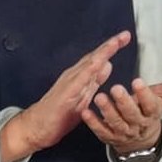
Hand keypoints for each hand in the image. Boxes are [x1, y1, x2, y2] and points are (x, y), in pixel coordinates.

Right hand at [1, 33, 128, 161]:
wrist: (36, 127)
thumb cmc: (59, 114)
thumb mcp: (83, 96)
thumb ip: (94, 81)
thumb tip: (107, 66)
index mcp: (80, 77)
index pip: (98, 59)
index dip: (111, 48)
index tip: (125, 38)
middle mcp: (74, 75)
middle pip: (94, 57)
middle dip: (110, 45)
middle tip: (125, 35)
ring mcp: (69, 83)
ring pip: (88, 64)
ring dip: (102, 53)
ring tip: (115, 42)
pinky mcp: (65, 94)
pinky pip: (78, 80)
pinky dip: (89, 70)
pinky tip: (98, 63)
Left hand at [83, 73, 161, 153]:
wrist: (141, 142)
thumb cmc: (148, 113)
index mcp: (151, 114)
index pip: (150, 105)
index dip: (145, 94)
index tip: (137, 81)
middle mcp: (138, 125)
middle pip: (131, 115)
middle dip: (124, 102)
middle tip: (115, 88)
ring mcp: (123, 133)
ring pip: (115, 123)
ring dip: (107, 111)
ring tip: (99, 97)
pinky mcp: (109, 138)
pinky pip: (101, 131)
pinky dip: (93, 123)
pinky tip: (85, 112)